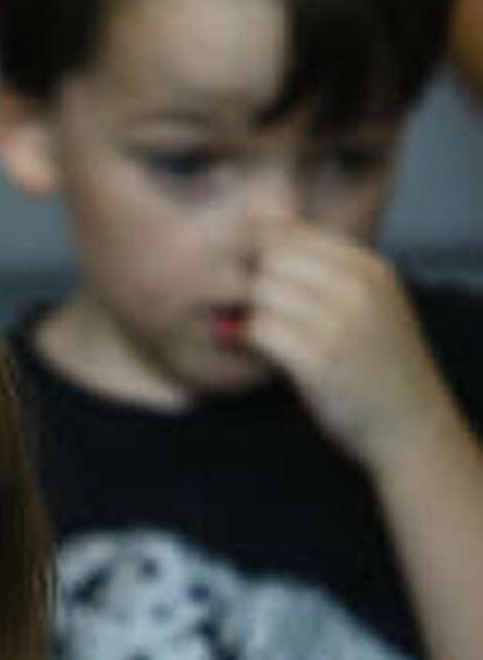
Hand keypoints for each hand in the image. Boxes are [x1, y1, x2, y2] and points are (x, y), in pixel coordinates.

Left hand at [246, 228, 451, 474]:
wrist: (409, 426)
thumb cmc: (378, 368)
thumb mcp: (370, 306)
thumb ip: (329, 276)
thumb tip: (262, 250)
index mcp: (370, 268)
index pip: (293, 233)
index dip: (264, 257)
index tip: (261, 287)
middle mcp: (358, 287)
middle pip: (272, 258)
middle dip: (253, 284)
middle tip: (251, 312)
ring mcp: (340, 322)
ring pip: (262, 291)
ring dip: (250, 314)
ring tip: (260, 336)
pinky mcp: (319, 359)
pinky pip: (260, 329)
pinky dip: (250, 342)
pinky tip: (262, 356)